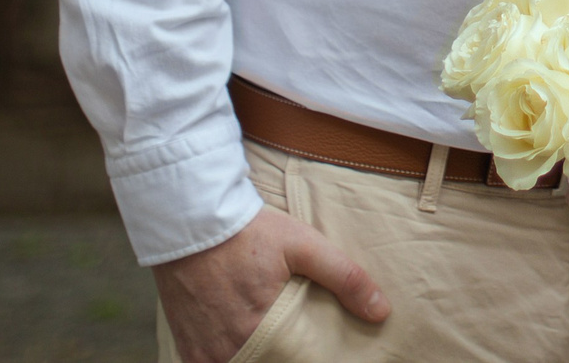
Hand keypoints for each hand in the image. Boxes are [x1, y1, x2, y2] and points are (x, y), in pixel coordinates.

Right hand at [151, 207, 389, 362]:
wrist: (191, 219)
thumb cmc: (250, 232)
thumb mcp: (303, 246)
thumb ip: (345, 277)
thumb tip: (381, 312)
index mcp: (260, 330)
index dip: (304, 359)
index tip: (316, 352)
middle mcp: (228, 348)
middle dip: (281, 358)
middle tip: (293, 342)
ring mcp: (204, 349)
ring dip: (258, 358)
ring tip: (273, 342)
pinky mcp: (187, 345)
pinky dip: (229, 359)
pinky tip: (243, 345)